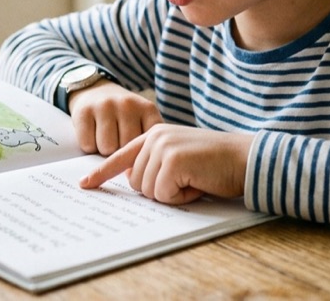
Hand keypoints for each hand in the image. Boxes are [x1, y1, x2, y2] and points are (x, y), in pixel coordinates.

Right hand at [68, 84, 161, 154]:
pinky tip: (93, 133)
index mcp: (147, 109)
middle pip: (126, 149)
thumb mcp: (144, 122)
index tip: (138, 153)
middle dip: (120, 152)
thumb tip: (139, 170)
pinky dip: (89, 145)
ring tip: (106, 137)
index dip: (140, 155)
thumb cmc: (123, 116)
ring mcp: (105, 106)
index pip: (148, 147)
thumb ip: (149, 142)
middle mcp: (128, 105)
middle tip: (118, 141)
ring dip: (104, 150)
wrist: (95, 90)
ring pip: (106, 149)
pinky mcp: (84, 111)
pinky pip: (88, 145)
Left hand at [79, 124, 253, 204]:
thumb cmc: (215, 163)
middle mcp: (154, 137)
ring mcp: (163, 147)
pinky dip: (181, 196)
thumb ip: (155, 163)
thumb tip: (133, 181)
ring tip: (194, 178)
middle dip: (161, 190)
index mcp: (154, 134)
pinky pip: (163, 194)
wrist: (244, 158)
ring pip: (148, 190)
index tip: (85, 185)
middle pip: (135, 183)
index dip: (102, 173)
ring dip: (172, 194)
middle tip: (187, 179)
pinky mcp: (172, 161)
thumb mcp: (180, 158)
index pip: (120, 156)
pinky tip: (198, 182)